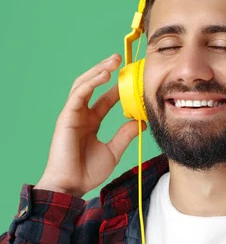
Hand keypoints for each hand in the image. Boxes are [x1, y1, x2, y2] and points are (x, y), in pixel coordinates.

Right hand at [34, 53, 146, 197]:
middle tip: (121, 59)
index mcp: (91, 121)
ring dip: (98, 70)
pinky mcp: (66, 117)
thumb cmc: (87, 171)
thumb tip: (140, 122)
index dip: (118, 87)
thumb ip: (125, 134)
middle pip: (92, 85)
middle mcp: (81, 114)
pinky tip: (103, 76)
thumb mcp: (113, 151)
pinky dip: (91, 83)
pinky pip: (79, 94)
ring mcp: (73, 114)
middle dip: (105, 70)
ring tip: (113, 61)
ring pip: (84, 84)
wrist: (72, 185)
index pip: (106, 98)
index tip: (133, 78)